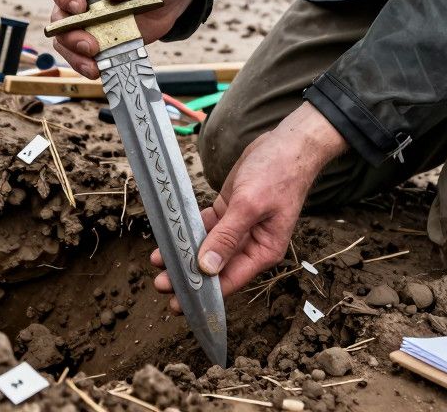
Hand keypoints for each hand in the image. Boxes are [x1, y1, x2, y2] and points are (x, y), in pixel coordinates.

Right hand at [45, 0, 196, 77]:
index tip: (79, 7)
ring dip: (76, 56)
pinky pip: (86, 56)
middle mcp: (81, 0)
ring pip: (67, 41)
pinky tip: (100, 70)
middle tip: (90, 45)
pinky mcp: (102, 41)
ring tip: (94, 65)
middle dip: (70, 35)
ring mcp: (90, 23)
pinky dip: (89, 65)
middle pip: (59, 18)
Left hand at [150, 104, 347, 311]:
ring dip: (185, 253)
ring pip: (208, 247)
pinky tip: (172, 235)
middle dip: (189, 275)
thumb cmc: (278, 173)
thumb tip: (207, 268)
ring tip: (158, 261)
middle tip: (161, 284)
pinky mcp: (229, 210)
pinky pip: (207, 226)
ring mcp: (239, 227)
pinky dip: (190, 230)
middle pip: (216, 267)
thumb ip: (227, 237)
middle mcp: (251, 243)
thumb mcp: (250, 205)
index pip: (230, 279)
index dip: (205, 293)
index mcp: (263, 250)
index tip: (180, 303)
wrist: (287, 143)